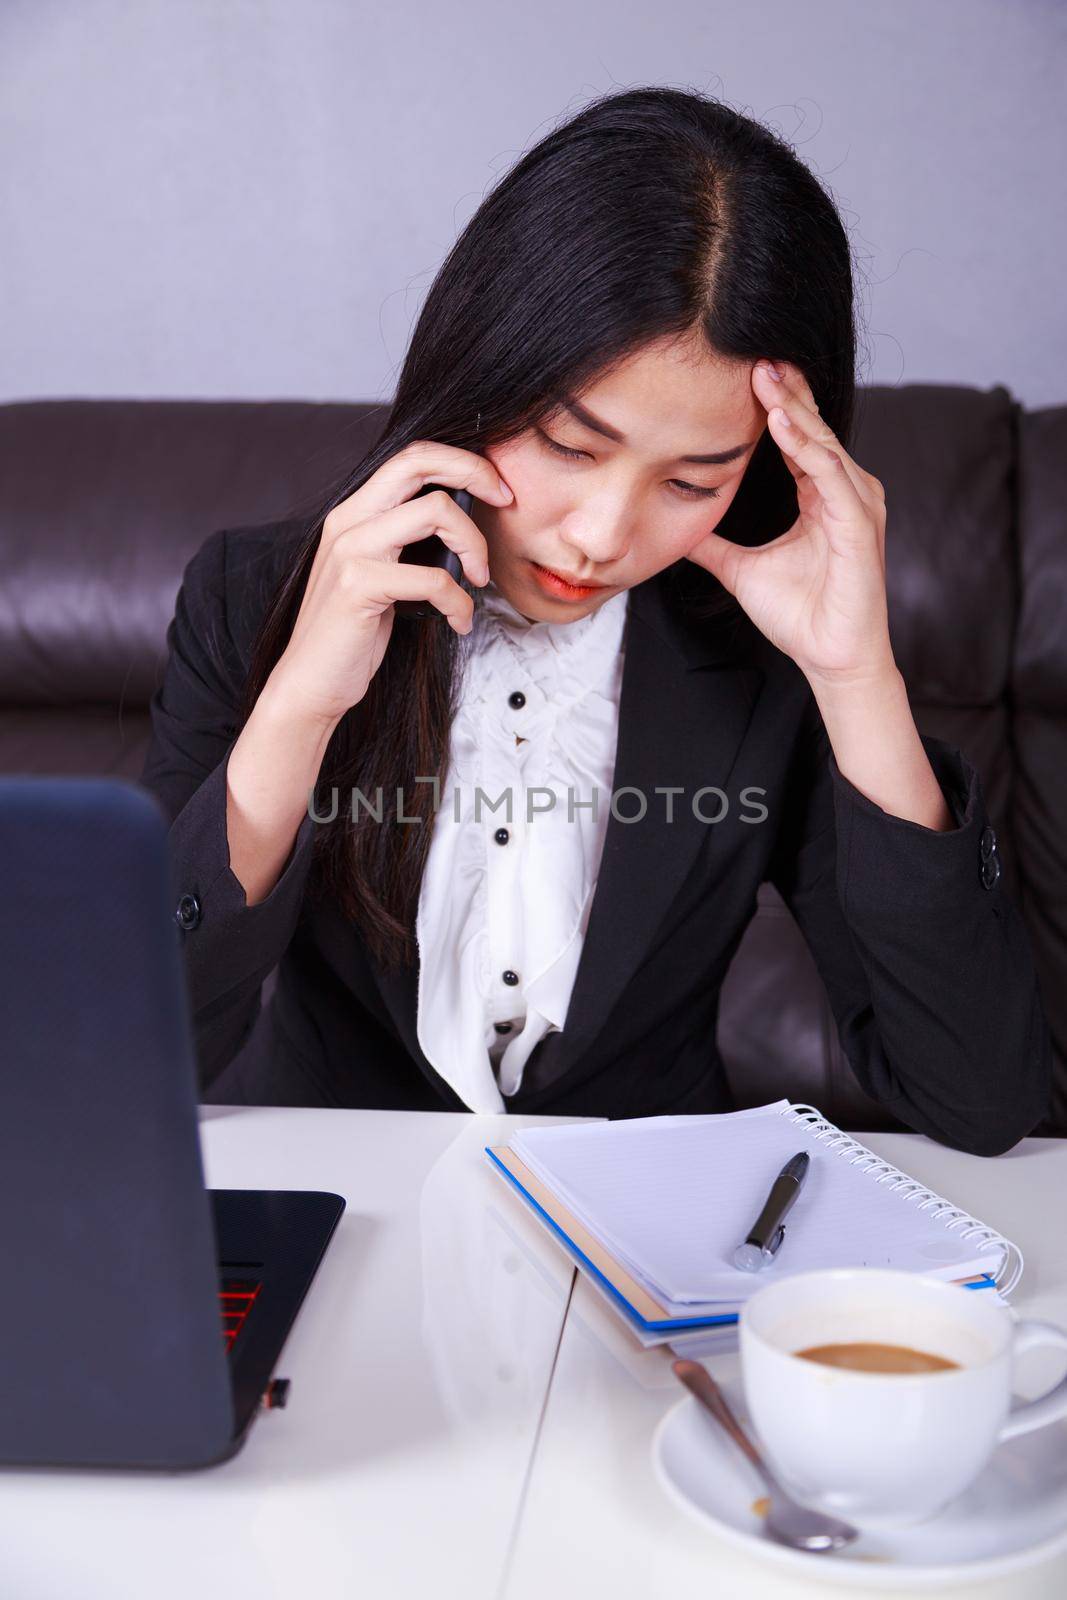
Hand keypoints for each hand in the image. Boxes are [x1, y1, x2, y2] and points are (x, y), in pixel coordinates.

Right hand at [262, 442, 513, 730]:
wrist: (310, 682)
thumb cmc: (351, 633)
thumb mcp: (378, 574)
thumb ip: (404, 542)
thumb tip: (460, 527)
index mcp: (353, 512)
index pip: (410, 457)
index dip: (461, 461)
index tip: (496, 487)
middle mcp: (348, 521)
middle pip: (419, 463)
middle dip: (474, 472)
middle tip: (505, 501)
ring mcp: (351, 550)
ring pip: (435, 512)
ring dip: (474, 547)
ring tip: (478, 580)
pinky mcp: (359, 586)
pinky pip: (434, 578)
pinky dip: (460, 602)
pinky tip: (459, 621)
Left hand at [685, 360, 894, 685]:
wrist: (831, 658)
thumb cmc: (800, 616)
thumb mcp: (741, 569)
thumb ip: (713, 544)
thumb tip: (674, 529)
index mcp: (821, 495)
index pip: (796, 438)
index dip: (772, 405)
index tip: (739, 373)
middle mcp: (844, 491)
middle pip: (812, 428)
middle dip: (783, 391)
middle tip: (751, 353)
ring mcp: (856, 504)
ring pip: (822, 443)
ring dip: (794, 409)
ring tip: (764, 377)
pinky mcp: (859, 523)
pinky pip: (832, 475)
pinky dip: (808, 447)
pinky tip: (785, 424)